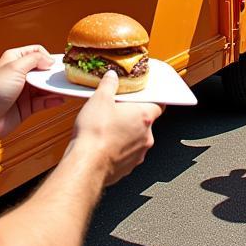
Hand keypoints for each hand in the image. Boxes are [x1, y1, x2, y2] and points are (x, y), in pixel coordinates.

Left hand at [0, 46, 64, 145]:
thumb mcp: (15, 67)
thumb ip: (34, 59)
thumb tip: (49, 60)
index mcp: (15, 60)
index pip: (36, 52)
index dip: (47, 57)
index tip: (54, 65)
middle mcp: (20, 74)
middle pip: (43, 71)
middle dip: (53, 74)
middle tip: (66, 77)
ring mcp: (24, 92)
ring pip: (45, 87)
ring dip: (55, 88)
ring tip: (67, 88)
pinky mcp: (26, 107)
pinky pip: (43, 102)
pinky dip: (53, 100)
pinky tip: (60, 99)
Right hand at [70, 71, 160, 185]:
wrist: (86, 164)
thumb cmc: (95, 133)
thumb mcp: (99, 99)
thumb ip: (109, 84)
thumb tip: (112, 77)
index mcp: (144, 116)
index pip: (159, 104)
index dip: (151, 99)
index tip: (144, 96)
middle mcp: (146, 137)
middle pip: (145, 122)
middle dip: (132, 116)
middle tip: (117, 111)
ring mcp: (138, 154)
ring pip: (136, 139)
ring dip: (125, 134)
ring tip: (107, 129)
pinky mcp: (128, 168)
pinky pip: (127, 155)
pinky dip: (118, 149)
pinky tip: (104, 145)